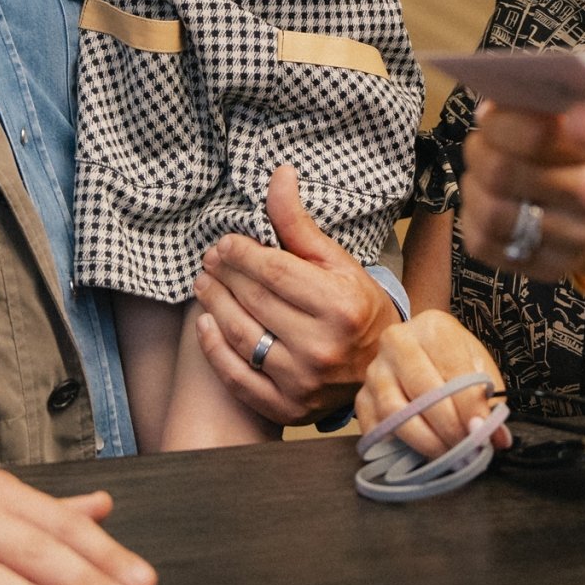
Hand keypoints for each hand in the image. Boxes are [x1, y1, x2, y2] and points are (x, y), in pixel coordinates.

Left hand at [192, 163, 399, 422]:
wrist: (379, 369)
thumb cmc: (357, 308)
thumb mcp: (337, 263)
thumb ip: (299, 224)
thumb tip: (279, 175)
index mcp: (340, 306)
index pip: (274, 272)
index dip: (242, 253)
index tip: (225, 243)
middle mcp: (321, 347)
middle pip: (254, 301)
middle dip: (224, 275)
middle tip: (210, 260)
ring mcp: (302, 382)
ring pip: (241, 336)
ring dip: (213, 305)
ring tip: (204, 284)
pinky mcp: (286, 408)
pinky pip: (238, 377)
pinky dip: (215, 349)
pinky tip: (206, 324)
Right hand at [354, 311, 511, 459]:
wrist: (416, 348)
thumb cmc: (450, 356)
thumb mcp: (477, 363)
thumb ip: (489, 397)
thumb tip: (497, 437)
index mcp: (432, 327)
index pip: (452, 371)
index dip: (469, 406)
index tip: (482, 432)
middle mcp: (397, 342)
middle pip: (423, 392)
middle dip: (449, 428)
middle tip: (466, 449)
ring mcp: (375, 371)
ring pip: (395, 413)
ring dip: (425, 441)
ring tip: (447, 454)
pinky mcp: (361, 397)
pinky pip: (375, 429)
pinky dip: (398, 448)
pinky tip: (419, 454)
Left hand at [458, 102, 584, 285]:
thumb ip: (549, 104)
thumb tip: (490, 112)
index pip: (534, 137)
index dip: (501, 121)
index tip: (493, 113)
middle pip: (503, 174)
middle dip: (481, 149)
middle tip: (483, 138)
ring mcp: (571, 246)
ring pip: (491, 213)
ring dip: (475, 183)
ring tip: (484, 167)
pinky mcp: (546, 268)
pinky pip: (484, 244)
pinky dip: (473, 215)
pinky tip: (488, 197)